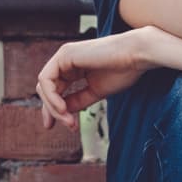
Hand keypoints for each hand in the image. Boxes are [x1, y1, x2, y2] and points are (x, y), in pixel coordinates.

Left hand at [36, 30, 153, 129]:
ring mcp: (64, 56)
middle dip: (52, 110)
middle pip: (47, 88)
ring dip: (53, 106)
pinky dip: (52, 97)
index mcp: (74, 67)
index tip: (67, 125)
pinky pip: (46, 79)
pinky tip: (63, 108)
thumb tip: (63, 112)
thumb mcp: (96, 91)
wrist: (137, 55)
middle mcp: (66, 60)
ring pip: (44, 86)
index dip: (55, 109)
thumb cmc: (123, 70)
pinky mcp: (64, 55)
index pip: (56, 89)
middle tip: (64, 126)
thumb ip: (78, 100)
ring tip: (68, 119)